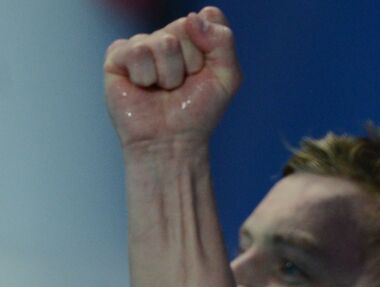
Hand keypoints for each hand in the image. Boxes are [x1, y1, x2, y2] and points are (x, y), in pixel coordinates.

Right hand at [104, 7, 240, 151]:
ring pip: (162, 43)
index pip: (208, 18)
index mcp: (194, 37)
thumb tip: (193, 17)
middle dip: (191, 63)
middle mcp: (167, 36)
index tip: (205, 73)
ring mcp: (142, 44)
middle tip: (183, 85)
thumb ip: (223, 42)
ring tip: (164, 90)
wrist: (171, 141)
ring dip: (169, 75)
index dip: (210, 50)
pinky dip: (146, 77)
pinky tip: (143, 88)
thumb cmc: (197, 112)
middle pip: (184, 27)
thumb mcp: (227, 78)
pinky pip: (137, 52)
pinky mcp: (118, 56)